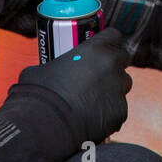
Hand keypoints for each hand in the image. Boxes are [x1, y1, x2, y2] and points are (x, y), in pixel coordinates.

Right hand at [0, 28, 131, 159]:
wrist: (45, 126)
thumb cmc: (39, 95)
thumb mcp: (40, 70)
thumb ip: (54, 65)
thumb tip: (48, 71)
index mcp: (95, 49)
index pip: (113, 35)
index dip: (107, 42)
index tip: (100, 50)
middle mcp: (112, 66)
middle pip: (123, 59)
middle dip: (113, 65)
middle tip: (97, 75)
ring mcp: (118, 90)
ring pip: (123, 85)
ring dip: (112, 89)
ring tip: (93, 100)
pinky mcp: (120, 112)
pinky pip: (118, 110)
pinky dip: (109, 113)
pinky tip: (93, 119)